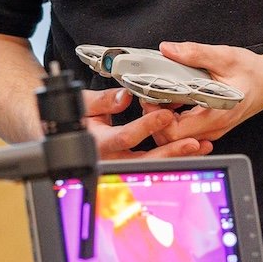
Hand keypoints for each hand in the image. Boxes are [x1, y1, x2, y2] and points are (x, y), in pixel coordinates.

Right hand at [83, 85, 211, 159]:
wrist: (64, 135)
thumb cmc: (74, 119)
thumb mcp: (84, 104)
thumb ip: (104, 100)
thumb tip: (125, 97)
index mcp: (100, 142)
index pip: (127, 137)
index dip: (148, 126)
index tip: (166, 115)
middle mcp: (112, 158)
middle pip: (145, 159)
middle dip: (171, 151)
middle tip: (192, 142)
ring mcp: (122, 164)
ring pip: (153, 165)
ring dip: (177, 155)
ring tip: (198, 146)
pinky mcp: (131, 164)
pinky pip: (155, 164)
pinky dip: (174, 156)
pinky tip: (191, 150)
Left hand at [153, 41, 262, 144]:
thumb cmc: (252, 72)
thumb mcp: (224, 57)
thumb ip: (194, 53)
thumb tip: (167, 49)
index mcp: (216, 115)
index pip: (174, 131)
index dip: (156, 116)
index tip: (150, 98)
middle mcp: (213, 128)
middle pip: (171, 137)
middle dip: (156, 119)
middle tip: (150, 96)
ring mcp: (211, 130)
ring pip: (177, 136)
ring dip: (163, 119)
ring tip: (159, 97)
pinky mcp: (210, 127)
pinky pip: (185, 130)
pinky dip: (173, 118)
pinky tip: (171, 100)